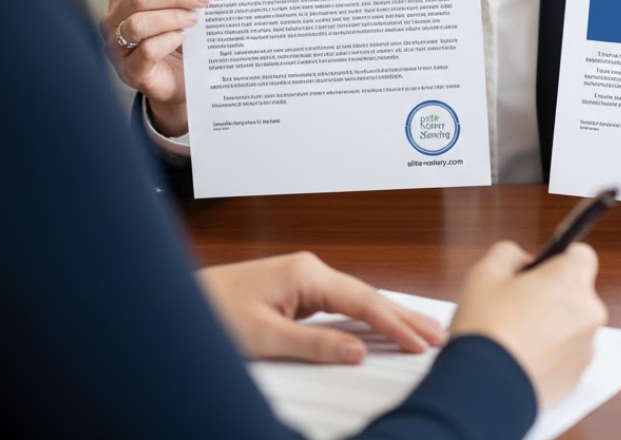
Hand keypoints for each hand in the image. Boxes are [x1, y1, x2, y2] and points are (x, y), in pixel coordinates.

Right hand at [99, 0, 208, 134]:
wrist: (177, 80)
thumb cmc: (176, 41)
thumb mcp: (177, 11)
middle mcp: (114, 19)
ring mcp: (117, 47)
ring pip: (138, 23)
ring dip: (172, 17)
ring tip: (195, 19)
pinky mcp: (130, 71)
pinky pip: (147, 51)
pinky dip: (168, 40)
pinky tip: (183, 38)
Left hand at [197, 252, 445, 362]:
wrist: (182, 300)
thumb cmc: (215, 312)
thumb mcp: (265, 336)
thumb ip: (315, 344)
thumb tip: (359, 351)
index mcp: (307, 273)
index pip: (363, 301)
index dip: (395, 324)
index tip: (421, 342)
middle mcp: (311, 269)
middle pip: (368, 295)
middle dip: (404, 316)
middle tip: (438, 335)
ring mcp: (306, 278)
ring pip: (358, 299)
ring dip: (388, 316)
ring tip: (420, 333)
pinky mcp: (298, 289)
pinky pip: (342, 304)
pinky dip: (367, 316)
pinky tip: (381, 326)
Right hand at [450, 241, 605, 410]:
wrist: (482, 389)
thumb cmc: (485, 328)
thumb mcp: (485, 272)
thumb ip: (509, 253)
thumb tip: (522, 260)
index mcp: (570, 279)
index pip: (581, 254)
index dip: (558, 258)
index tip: (540, 269)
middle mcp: (588, 312)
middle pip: (577, 292)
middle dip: (553, 293)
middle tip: (519, 303)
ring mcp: (586, 348)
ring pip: (573, 324)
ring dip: (554, 324)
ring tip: (517, 334)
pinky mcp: (577, 377)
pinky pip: (568, 354)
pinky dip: (552, 353)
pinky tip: (522, 355)